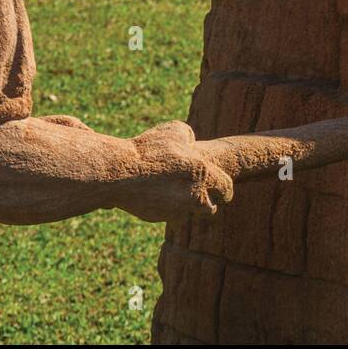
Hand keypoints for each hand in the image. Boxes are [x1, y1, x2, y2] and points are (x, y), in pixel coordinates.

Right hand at [118, 122, 233, 222]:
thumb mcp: (174, 131)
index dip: (224, 190)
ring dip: (186, 207)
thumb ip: (189, 137)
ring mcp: (178, 208)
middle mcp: (195, 193)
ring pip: (190, 213)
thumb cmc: (148, 148)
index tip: (222, 192)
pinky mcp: (162, 217)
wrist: (121, 172)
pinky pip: (170, 215)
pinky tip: (156, 196)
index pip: (226, 187)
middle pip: (210, 208)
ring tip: (176, 196)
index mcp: (202, 171)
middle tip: (202, 199)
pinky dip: (166, 208)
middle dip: (207, 203)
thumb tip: (192, 143)